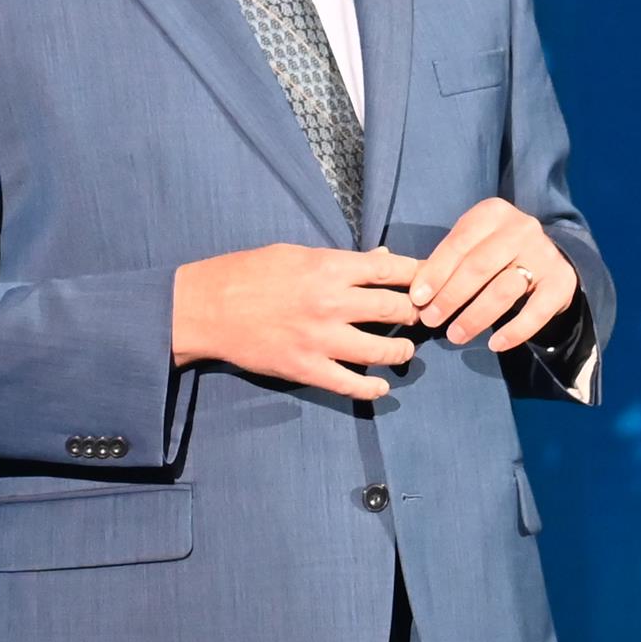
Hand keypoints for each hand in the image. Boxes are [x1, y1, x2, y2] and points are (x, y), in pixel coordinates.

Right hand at [172, 244, 424, 400]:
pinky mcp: (306, 367)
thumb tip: (383, 259)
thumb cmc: (249, 273)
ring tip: (405, 351)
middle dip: (415, 314)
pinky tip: (381, 386)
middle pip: (396, 310)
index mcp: (329, 267)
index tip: (432, 281)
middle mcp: (332, 302)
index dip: (420, 276)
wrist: (207, 307)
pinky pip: (350, 384)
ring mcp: (321, 338)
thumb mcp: (297, 253)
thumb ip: (342, 260)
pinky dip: (372, 388)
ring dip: (401, 352)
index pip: (392, 270)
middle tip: (421, 318)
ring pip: (382, 350)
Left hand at [408, 198, 579, 353]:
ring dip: (475, 316)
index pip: (459, 242)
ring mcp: (545, 254)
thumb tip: (416, 294)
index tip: (417, 298)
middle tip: (431, 320)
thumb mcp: (472, 246)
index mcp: (493, 213)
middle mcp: (522, 228)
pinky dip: (515, 330)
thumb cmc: (496, 254)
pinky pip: (537, 311)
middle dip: (451, 296)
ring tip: (455, 335)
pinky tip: (495, 345)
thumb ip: (446, 263)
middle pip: (479, 265)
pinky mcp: (562, 281)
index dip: (436, 272)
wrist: (549, 258)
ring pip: (504, 288)